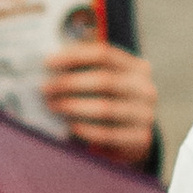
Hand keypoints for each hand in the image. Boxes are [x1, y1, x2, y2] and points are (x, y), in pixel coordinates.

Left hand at [42, 39, 158, 163]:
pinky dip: (86, 130)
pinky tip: (71, 126)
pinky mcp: (140, 138)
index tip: (48, 63)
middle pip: (105, 80)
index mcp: (137, 67)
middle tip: (46, 89)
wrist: (134, 137)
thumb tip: (51, 62)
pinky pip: (109, 134)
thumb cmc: (111, 102)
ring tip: (53, 106)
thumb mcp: (107, 80)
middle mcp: (145, 88)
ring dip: (74, 106)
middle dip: (70, 83)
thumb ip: (87, 68)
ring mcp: (146, 114)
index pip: (105, 54)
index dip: (75, 56)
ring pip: (106, 108)